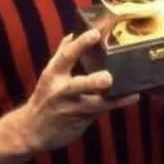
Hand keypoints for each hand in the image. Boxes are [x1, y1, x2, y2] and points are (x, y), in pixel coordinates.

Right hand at [14, 29, 137, 152]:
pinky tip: (133, 97)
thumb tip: (71, 34)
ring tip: (131, 93)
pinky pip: (101, 110)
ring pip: (93, 104)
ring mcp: (71, 108)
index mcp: (53, 74)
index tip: (95, 33)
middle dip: (92, 82)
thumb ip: (62, 56)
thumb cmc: (44, 98)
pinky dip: (117, 103)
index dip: (81, 44)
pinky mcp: (81, 120)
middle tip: (108, 78)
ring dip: (112, 99)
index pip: (66, 56)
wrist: (31, 131)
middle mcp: (61, 91)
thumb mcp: (49, 75)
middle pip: (77, 85)